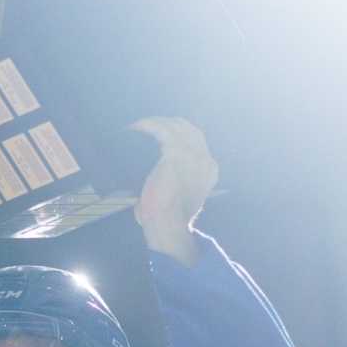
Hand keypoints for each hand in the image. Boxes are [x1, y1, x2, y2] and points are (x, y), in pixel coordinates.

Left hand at [129, 117, 217, 265]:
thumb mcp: (180, 196)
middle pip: (188, 129)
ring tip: (139, 125)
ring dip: (156, 122)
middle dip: (169, 123)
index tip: (161, 133)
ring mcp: (192, 155)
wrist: (168, 225)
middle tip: (148, 126)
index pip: (197, 140)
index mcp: (210, 169)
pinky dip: (148, 125)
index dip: (179, 133)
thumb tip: (154, 180)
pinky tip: (136, 126)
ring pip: (175, 126)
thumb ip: (176, 182)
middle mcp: (205, 159)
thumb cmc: (168, 218)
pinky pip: (161, 130)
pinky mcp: (175, 153)